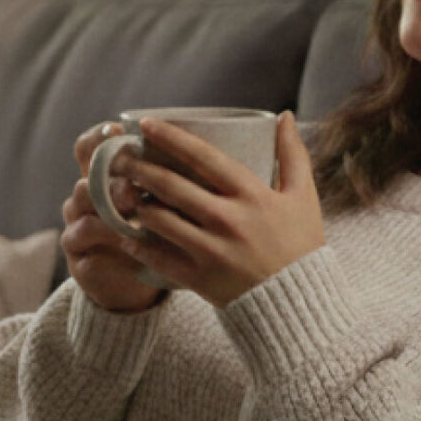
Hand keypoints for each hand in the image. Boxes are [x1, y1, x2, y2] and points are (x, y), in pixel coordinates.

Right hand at [62, 121, 172, 314]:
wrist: (141, 280)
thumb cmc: (161, 231)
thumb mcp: (168, 200)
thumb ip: (172, 175)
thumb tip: (199, 148)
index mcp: (102, 177)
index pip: (89, 148)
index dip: (100, 138)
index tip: (120, 131)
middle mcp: (84, 200)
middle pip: (84, 182)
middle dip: (108, 183)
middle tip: (132, 189)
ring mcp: (78, 231)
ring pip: (81, 216)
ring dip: (106, 218)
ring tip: (131, 222)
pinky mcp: (81, 263)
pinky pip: (88, 255)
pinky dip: (109, 253)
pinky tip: (129, 253)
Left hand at [116, 112, 324, 310]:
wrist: (300, 306)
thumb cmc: (301, 245)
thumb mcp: (303, 196)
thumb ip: (292, 154)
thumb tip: (284, 115)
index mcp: (253, 195)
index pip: (204, 156)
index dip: (171, 137)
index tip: (145, 124)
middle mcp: (229, 220)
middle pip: (171, 186)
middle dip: (138, 168)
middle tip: (117, 157)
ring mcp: (212, 251)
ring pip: (159, 220)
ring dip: (134, 203)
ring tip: (120, 192)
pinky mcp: (200, 279)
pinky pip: (159, 257)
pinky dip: (138, 245)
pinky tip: (127, 235)